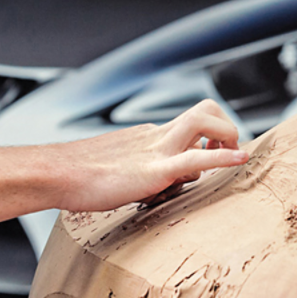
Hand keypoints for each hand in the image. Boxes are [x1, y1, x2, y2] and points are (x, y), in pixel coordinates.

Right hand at [54, 99, 248, 211]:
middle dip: (225, 127)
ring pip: (202, 121)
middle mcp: (155, 136)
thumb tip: (152, 186)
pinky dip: (223, 156)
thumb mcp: (116, 172)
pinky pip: (195, 158)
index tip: (214, 155)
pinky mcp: (153, 170)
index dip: (210, 136)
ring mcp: (155, 150)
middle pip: (203, 110)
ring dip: (227, 135)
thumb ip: (138, 174)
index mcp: (147, 138)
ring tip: (232, 157)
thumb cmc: (78, 178)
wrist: (56, 174)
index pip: (189, 125)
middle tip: (226, 152)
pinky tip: (241, 160)